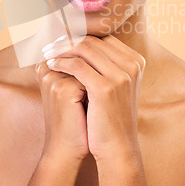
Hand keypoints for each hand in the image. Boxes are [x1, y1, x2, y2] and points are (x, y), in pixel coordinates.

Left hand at [43, 35, 145, 162]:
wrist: (118, 147)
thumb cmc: (112, 116)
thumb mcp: (115, 85)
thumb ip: (105, 64)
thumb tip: (81, 43)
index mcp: (136, 61)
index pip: (103, 39)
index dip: (79, 38)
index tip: (62, 41)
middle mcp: (132, 65)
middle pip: (93, 41)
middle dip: (68, 41)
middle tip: (50, 45)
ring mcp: (121, 75)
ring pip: (84, 48)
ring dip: (61, 48)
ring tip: (48, 53)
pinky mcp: (105, 87)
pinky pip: (77, 65)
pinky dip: (61, 62)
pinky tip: (51, 64)